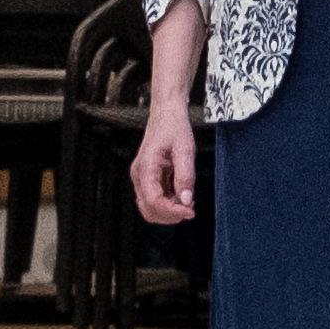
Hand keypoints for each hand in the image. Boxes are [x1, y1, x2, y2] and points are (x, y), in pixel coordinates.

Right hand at [132, 105, 198, 224]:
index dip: (172, 211)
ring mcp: (141, 178)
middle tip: (190, 207)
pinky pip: (154, 199)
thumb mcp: (185, 150)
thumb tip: (186, 200)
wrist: (166, 113)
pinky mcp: (148, 178)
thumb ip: (185, 176)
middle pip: (148, 210)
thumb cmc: (174, 127)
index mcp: (145, 167)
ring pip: (150, 208)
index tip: (190, 211)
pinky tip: (182, 195)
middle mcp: (139, 175)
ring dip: (169, 211)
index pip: (153, 200)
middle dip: (170, 214)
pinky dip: (168, 203)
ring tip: (187, 201)